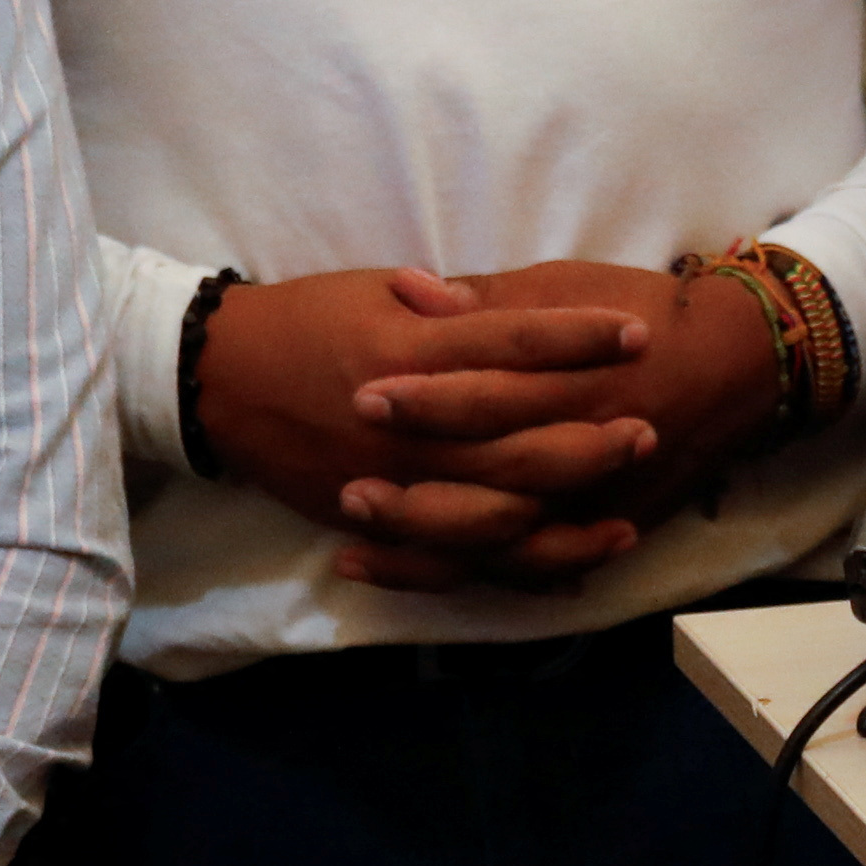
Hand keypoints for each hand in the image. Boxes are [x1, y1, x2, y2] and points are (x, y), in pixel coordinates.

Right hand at [189, 264, 660, 592]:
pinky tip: (558, 574)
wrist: (216, 378)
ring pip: (490, 512)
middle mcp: (407, 421)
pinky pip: (448, 559)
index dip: (581, 339)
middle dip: (588, 438)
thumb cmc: (305, 319)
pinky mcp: (372, 521)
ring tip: (624, 517)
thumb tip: (498, 302)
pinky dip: (500, 568)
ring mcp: (390, 479)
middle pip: (515, 437)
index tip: (639, 331)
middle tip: (649, 428)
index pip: (515, 343)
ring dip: (562, 515)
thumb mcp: (375, 290)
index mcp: (413, 349)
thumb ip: (445, 301)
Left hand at [330, 262, 792, 584]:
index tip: (364, 395)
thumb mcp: (571, 286)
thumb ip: (491, 299)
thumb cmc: (648, 312)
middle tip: (346, 482)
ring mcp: (591, 497)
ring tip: (356, 537)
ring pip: (502, 536)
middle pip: (490, 476)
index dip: (428, 399)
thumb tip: (414, 290)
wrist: (734, 366)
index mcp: (574, 379)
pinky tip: (403, 570)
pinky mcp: (593, 527)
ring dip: (427, 541)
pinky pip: (525, 566)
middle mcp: (582, 447)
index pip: (491, 394)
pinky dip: (465, 572)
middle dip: (415, 484)